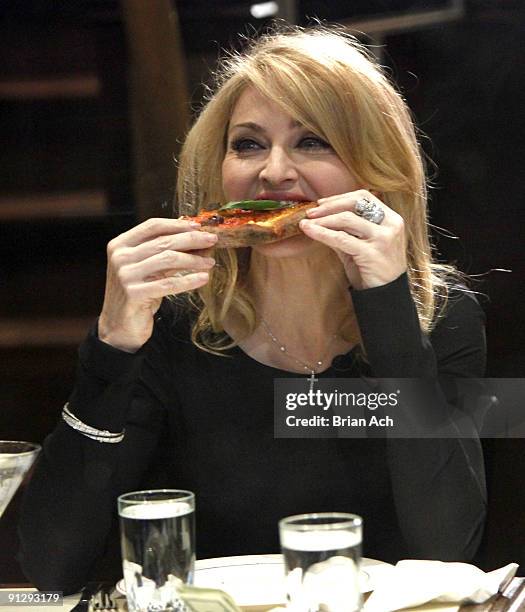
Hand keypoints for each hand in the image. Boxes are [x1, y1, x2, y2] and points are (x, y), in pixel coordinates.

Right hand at [98, 218, 217, 351]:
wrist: (119, 324)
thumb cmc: (138, 292)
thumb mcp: (148, 268)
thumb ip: (165, 251)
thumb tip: (197, 237)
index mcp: (121, 244)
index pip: (153, 226)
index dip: (178, 224)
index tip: (199, 227)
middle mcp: (120, 257)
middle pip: (163, 241)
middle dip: (191, 239)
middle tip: (212, 240)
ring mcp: (125, 275)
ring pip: (168, 259)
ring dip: (193, 260)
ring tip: (210, 262)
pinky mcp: (134, 294)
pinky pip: (168, 284)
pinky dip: (189, 280)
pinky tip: (203, 278)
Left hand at [299, 190, 406, 289]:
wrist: (384, 297)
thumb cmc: (372, 270)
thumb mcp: (360, 245)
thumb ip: (345, 230)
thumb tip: (319, 218)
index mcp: (391, 219)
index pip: (364, 197)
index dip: (340, 197)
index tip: (321, 203)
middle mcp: (391, 225)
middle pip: (355, 203)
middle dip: (329, 206)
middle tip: (310, 212)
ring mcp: (383, 238)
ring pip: (347, 219)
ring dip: (323, 219)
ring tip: (307, 223)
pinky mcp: (372, 253)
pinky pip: (342, 238)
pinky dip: (323, 233)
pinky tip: (310, 232)